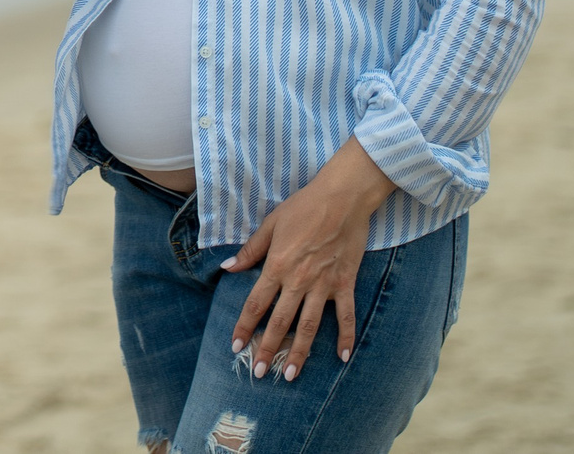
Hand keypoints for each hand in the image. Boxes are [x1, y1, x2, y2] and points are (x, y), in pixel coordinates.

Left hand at [222, 137, 397, 378]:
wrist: (342, 198)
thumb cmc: (303, 207)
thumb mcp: (271, 224)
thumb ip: (251, 250)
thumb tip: (228, 268)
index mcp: (277, 266)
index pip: (256, 303)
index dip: (244, 326)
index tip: (236, 346)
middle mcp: (298, 280)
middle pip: (280, 322)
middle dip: (268, 349)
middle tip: (259, 372)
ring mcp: (324, 284)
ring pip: (309, 326)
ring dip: (299, 352)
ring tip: (290, 375)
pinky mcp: (345, 283)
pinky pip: (345, 315)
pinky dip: (345, 336)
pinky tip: (342, 357)